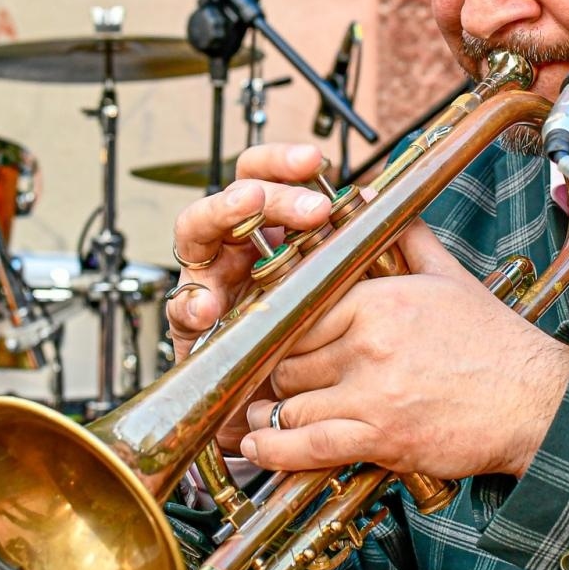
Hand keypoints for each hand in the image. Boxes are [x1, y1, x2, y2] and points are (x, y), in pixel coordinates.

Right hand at [168, 143, 331, 451]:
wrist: (280, 409)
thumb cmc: (311, 342)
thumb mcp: (340, 293)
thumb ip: (356, 251)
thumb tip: (386, 206)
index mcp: (269, 230)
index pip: (269, 176)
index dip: (286, 162)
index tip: (319, 160)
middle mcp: (235, 244)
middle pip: (237, 193)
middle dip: (272, 191)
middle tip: (312, 207)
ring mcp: (208, 276)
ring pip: (199, 226)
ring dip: (222, 212)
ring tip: (246, 208)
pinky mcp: (189, 320)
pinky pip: (182, 302)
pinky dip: (192, 301)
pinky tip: (208, 306)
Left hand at [238, 222, 568, 479]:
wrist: (535, 400)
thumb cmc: (495, 343)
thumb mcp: (449, 276)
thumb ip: (408, 239)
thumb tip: (384, 203)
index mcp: (377, 300)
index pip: (298, 313)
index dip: (277, 332)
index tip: (267, 343)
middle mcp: (368, 342)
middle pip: (288, 359)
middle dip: (275, 375)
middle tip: (264, 384)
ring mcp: (372, 391)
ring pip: (291, 404)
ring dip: (270, 416)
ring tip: (257, 419)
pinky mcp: (380, 436)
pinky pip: (308, 445)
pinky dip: (275, 452)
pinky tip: (258, 449)